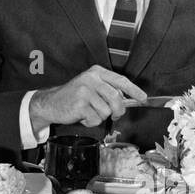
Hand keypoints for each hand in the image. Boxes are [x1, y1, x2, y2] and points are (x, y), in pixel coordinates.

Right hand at [31, 66, 146, 130]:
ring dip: (100, 116)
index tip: (143, 98)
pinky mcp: (79, 104)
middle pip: (117, 99)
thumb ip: (108, 90)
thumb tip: (128, 100)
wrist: (51, 103)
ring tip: (89, 111)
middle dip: (118, 111)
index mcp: (97, 72)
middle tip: (114, 115)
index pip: (121, 80)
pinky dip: (90, 122)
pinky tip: (82, 115)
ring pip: (107, 111)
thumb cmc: (74, 97)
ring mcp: (85, 90)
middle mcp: (91, 78)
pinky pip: (95, 119)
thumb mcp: (92, 87)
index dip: (134, 90)